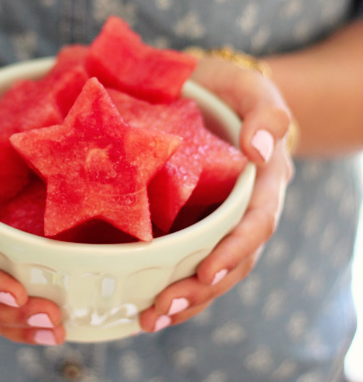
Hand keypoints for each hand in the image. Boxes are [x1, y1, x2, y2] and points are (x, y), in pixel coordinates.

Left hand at [138, 55, 293, 331]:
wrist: (209, 91)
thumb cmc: (231, 90)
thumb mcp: (251, 89)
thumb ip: (265, 113)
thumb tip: (259, 150)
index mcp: (262, 181)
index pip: (255, 224)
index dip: (233, 252)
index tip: (206, 274)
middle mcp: (241, 208)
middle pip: (232, 260)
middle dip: (200, 290)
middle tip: (161, 310)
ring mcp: (215, 216)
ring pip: (209, 266)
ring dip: (184, 297)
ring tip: (149, 318)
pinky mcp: (189, 217)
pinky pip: (185, 254)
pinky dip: (169, 279)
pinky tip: (142, 297)